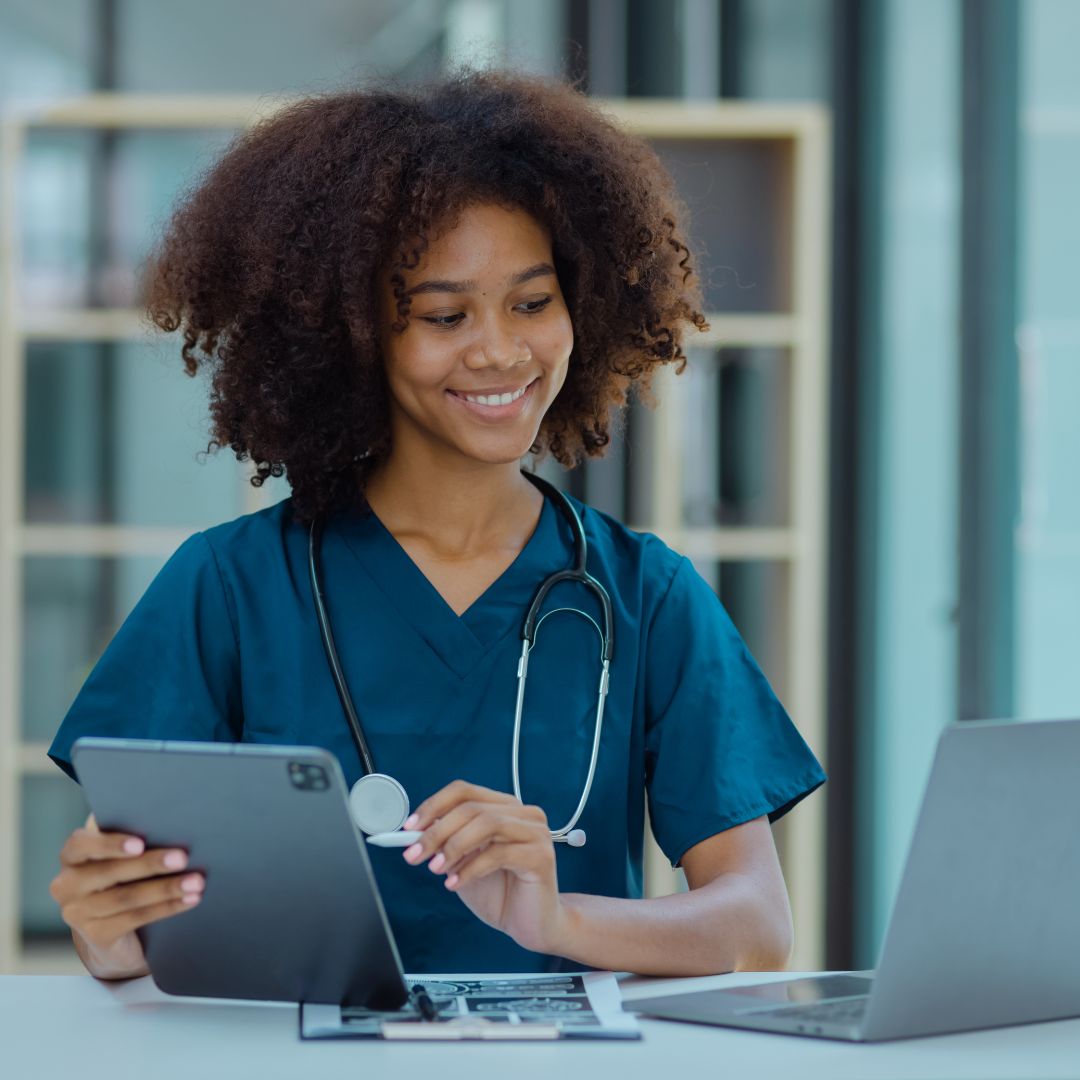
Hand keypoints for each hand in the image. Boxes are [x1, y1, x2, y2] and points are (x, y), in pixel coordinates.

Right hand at [50, 814, 204, 977]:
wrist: (114, 929)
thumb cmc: (123, 875)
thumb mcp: (121, 855)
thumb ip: (132, 839)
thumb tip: (169, 821)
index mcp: (72, 856)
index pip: (81, 844)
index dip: (109, 844)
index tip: (140, 843)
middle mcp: (67, 885)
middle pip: (110, 872)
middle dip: (150, 864)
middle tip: (183, 858)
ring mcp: (77, 914)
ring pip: (126, 898)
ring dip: (166, 888)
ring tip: (196, 882)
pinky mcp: (96, 935)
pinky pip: (135, 918)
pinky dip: (167, 907)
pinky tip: (190, 900)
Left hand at [401, 781, 567, 954]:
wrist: (533, 924)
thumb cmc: (500, 892)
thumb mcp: (463, 863)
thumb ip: (445, 844)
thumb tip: (414, 832)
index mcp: (504, 807)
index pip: (464, 791)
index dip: (433, 806)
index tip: (409, 828)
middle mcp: (523, 813)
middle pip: (471, 807)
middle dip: (437, 831)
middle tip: (415, 854)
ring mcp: (535, 832)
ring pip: (485, 824)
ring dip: (453, 846)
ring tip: (435, 869)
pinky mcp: (541, 855)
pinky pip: (499, 853)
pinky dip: (470, 868)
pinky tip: (456, 883)